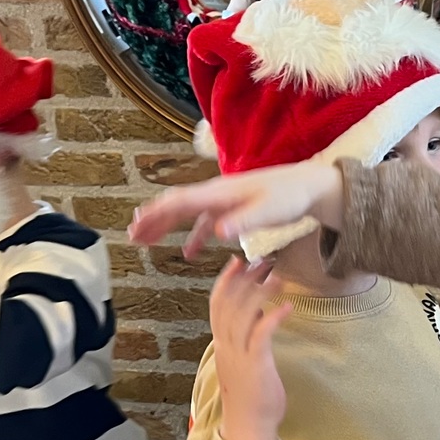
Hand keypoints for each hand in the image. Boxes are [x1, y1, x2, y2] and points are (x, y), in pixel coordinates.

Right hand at [129, 159, 341, 257]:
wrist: (309, 186)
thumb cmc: (291, 197)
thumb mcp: (270, 211)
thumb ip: (244, 221)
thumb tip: (217, 232)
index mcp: (221, 193)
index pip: (181, 202)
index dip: (157, 213)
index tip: (137, 224)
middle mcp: (218, 194)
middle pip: (177, 205)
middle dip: (153, 219)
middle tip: (131, 235)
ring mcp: (224, 201)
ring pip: (187, 213)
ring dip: (166, 225)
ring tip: (145, 239)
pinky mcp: (234, 209)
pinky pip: (205, 222)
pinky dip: (193, 236)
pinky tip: (188, 253)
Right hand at [210, 257, 293, 439]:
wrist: (248, 427)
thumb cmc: (251, 395)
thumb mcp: (245, 361)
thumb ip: (247, 338)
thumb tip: (258, 314)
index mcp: (222, 344)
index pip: (217, 305)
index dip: (225, 281)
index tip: (236, 262)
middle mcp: (226, 346)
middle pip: (228, 303)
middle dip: (244, 279)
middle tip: (262, 260)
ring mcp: (239, 355)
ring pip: (242, 314)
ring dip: (260, 292)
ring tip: (277, 275)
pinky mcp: (255, 365)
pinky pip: (261, 335)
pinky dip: (273, 317)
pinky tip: (288, 306)